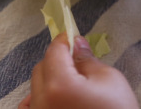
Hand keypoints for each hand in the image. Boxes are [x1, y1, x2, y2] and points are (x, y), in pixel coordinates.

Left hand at [18, 33, 137, 108]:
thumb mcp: (110, 80)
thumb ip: (88, 60)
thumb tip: (77, 44)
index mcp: (58, 84)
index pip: (54, 51)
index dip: (65, 41)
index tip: (74, 39)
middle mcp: (41, 102)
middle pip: (41, 68)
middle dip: (57, 60)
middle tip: (77, 62)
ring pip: (35, 89)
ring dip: (49, 80)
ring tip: (71, 85)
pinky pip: (30, 108)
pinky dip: (38, 100)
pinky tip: (55, 101)